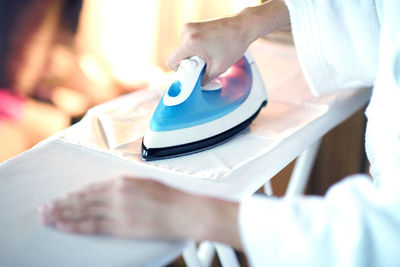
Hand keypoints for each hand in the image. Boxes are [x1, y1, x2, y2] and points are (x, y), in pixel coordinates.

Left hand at [40, 177, 241, 248]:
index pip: (91, 188)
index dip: (74, 194)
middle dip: (61, 204)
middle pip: (82, 200)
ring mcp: (117, 211)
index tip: (62, 197)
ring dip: (63, 214)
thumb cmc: (170, 197)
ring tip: (47, 217)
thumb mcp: (146, 182)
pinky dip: (75, 226)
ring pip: (83, 212)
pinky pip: (92, 226)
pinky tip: (63, 226)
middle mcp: (115, 194)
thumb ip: (126, 185)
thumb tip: (113, 188)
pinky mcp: (121, 226)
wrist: (183, 211)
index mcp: (122, 182)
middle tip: (45, 207)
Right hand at [167, 16, 251, 85]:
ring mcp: (190, 27)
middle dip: (190, 64)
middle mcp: (188, 32)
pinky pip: (189, 43)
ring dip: (194, 56)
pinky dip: (197, 49)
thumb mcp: (218, 68)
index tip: (189, 75)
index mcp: (191, 42)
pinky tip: (210, 49)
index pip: (172, 62)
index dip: (180, 71)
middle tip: (205, 65)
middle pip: (179, 56)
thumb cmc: (234, 43)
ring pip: (184, 50)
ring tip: (210, 54)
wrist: (243, 27)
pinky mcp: (194, 26)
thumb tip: (196, 85)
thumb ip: (204, 79)